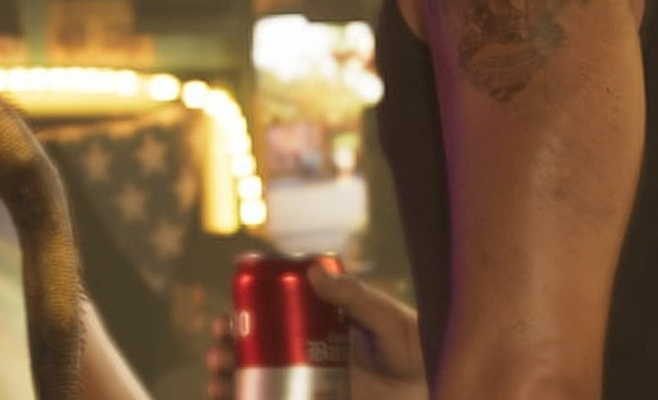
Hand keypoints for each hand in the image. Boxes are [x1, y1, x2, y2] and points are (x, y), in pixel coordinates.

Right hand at [205, 263, 426, 399]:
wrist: (440, 391)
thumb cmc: (423, 352)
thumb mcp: (390, 320)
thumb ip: (358, 297)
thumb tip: (314, 270)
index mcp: (321, 329)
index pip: (271, 321)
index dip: (242, 321)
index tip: (224, 319)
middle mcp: (311, 360)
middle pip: (257, 356)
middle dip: (227, 354)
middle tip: (217, 352)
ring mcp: (315, 389)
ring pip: (261, 387)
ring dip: (230, 384)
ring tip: (217, 382)